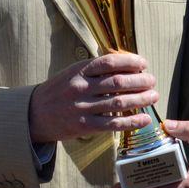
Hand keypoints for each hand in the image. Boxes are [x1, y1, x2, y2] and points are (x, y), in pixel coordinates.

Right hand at [28, 53, 157, 143]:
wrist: (34, 114)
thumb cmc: (58, 91)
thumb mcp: (72, 73)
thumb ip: (94, 69)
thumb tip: (124, 65)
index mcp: (78, 70)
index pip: (109, 62)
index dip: (129, 61)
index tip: (143, 63)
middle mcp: (80, 87)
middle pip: (117, 82)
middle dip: (140, 81)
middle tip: (152, 81)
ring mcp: (82, 107)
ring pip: (118, 102)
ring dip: (140, 99)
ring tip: (153, 96)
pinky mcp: (84, 126)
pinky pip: (112, 123)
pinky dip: (131, 122)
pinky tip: (144, 119)